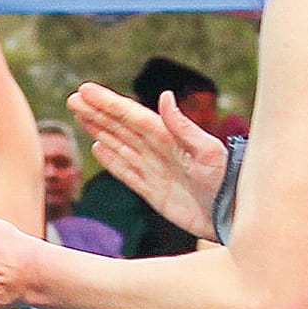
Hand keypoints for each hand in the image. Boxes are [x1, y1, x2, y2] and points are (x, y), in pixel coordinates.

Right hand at [69, 81, 227, 240]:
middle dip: (98, 113)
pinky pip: (127, 172)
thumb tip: (164, 97)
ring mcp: (156, 171)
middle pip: (122, 127)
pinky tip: (98, 148)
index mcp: (170, 138)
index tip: (85, 91)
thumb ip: (184, 128)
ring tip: (81, 116)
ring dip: (101, 130)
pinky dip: (112, 160)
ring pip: (121, 146)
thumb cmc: (227, 183)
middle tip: (73, 99)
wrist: (234, 217)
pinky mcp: (155, 193)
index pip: (132, 116)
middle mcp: (160, 151)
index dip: (108, 103)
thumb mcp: (208, 153)